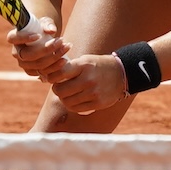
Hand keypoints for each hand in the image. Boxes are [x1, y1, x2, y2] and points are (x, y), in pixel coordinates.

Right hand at [8, 17, 67, 83]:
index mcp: (14, 38)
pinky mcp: (33, 72)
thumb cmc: (42, 28)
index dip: (24, 38)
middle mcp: (17, 53)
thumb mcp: (44, 22)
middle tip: (60, 41)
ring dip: (54, 58)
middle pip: (28, 55)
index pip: (13, 38)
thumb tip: (52, 30)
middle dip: (46, 49)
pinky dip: (55, 67)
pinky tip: (65, 60)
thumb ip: (48, 24)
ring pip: (37, 66)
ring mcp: (24, 64)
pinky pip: (43, 74)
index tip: (38, 35)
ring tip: (67, 47)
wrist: (45, 39)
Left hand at [8, 18, 129, 115]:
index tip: (53, 78)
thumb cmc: (98, 66)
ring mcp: (94, 93)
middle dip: (57, 90)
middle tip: (59, 87)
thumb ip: (69, 67)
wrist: (122, 73)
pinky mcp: (98, 103)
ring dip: (64, 99)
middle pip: (60, 90)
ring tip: (67, 94)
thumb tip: (47, 76)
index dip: (52, 77)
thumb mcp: (85, 60)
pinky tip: (75, 100)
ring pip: (67, 102)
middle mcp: (88, 79)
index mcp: (83, 65)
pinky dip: (72, 106)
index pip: (59, 73)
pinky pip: (77, 109)